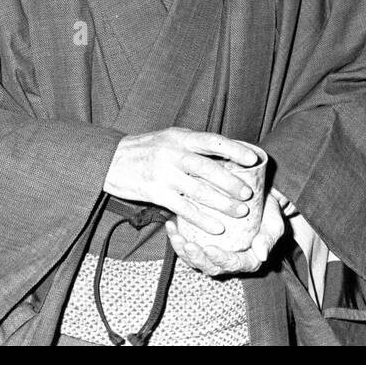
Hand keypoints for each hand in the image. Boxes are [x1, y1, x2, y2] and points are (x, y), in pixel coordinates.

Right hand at [103, 127, 258, 234]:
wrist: (111, 160)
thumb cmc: (147, 149)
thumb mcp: (170, 138)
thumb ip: (195, 145)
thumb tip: (230, 154)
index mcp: (181, 137)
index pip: (213, 141)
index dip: (235, 149)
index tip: (254, 158)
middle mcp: (173, 153)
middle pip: (208, 168)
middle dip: (231, 182)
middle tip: (249, 194)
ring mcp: (164, 173)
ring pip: (198, 191)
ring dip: (222, 203)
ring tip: (240, 212)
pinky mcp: (155, 192)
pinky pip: (183, 208)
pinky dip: (202, 219)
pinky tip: (216, 227)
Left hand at [165, 193, 284, 276]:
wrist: (260, 198)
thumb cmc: (269, 211)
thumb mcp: (274, 222)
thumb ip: (269, 238)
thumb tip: (262, 255)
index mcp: (248, 260)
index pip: (233, 264)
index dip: (220, 259)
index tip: (210, 248)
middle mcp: (229, 260)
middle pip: (210, 266)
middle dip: (197, 258)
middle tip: (188, 244)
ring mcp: (213, 252)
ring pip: (194, 259)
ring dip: (182, 250)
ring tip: (176, 235)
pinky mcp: (201, 242)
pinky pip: (186, 245)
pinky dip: (177, 237)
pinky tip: (171, 224)